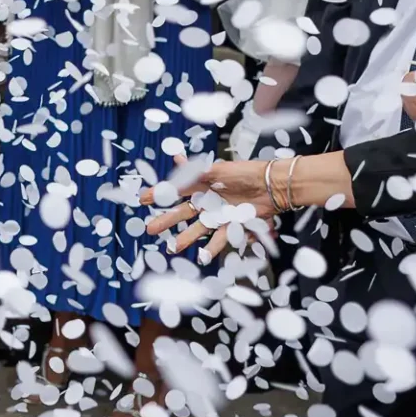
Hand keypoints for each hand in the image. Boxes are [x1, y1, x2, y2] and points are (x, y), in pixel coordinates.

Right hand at [142, 156, 278, 260]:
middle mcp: (208, 201)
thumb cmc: (244, 173)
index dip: (159, 195)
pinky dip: (212, 248)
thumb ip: (196, 171)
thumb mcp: (217, 171)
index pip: (175, 191)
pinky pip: (220, 239)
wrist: (272, 185)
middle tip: (150, 229)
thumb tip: (176, 159)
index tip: (143, 200)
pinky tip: (202, 257)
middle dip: (166, 221)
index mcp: (201, 185)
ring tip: (172, 248)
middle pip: (182, 213)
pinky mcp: (233, 225)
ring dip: (186, 238)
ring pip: (198, 229)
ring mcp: (220, 215)